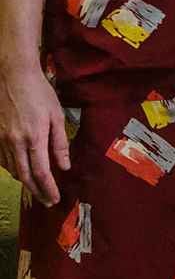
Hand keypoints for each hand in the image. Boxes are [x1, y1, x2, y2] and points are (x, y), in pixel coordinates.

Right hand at [0, 62, 66, 205]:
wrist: (13, 77)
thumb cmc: (40, 94)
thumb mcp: (56, 116)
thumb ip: (60, 143)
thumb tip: (64, 167)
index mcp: (33, 138)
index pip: (41, 172)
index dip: (47, 188)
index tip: (55, 199)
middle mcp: (14, 143)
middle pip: (24, 176)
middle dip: (36, 191)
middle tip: (47, 200)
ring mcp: (1, 140)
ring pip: (12, 170)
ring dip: (25, 181)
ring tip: (37, 188)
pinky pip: (3, 161)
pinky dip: (13, 169)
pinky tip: (22, 171)